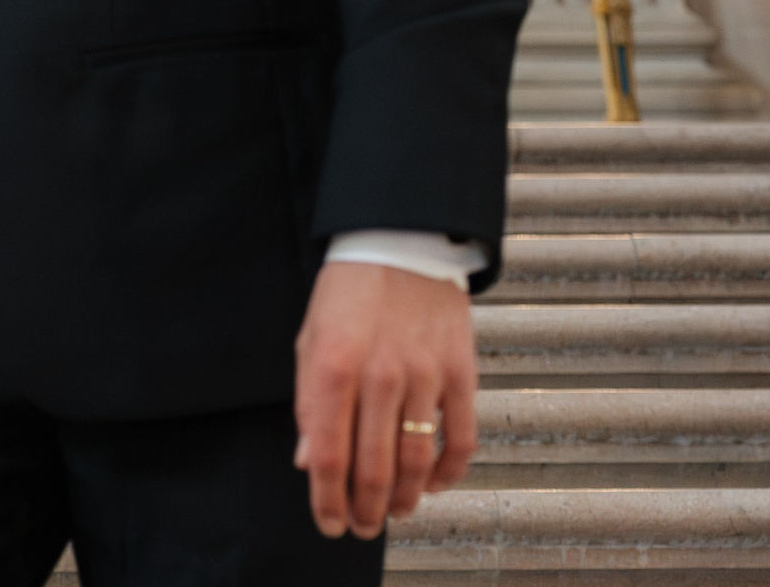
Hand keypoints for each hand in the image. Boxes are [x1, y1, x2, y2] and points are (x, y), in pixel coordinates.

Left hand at [292, 259, 477, 539]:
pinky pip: (460, 438)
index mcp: (332, 366)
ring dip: (404, 498)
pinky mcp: (460, 373)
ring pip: (417, 461)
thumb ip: (310, 402)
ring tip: (393, 513)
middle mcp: (379, 375)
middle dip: (364, 509)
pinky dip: (449, 472)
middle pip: (372, 467)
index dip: (327, 500)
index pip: (327, 455)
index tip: (329, 522)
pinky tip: (434, 484)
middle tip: (361, 527)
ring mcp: (424, 376)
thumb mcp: (310, 339)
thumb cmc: (347, 293)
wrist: (399, 242)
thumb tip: (309, 462)